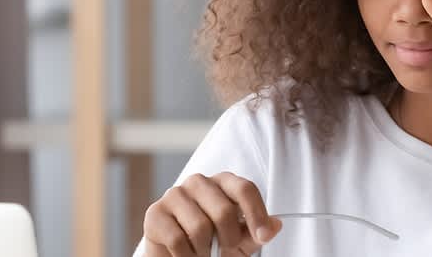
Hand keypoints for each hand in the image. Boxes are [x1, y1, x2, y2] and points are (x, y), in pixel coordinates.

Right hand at [143, 172, 281, 256]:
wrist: (179, 255)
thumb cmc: (212, 242)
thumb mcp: (240, 240)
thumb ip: (257, 232)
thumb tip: (276, 225)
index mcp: (223, 182)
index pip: (245, 189)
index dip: (257, 214)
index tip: (264, 236)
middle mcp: (198, 182)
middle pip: (224, 210)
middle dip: (228, 239)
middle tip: (224, 249)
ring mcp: (175, 195)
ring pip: (200, 227)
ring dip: (205, 250)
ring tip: (203, 251)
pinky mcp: (155, 213)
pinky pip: (178, 239)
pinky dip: (186, 255)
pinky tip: (186, 253)